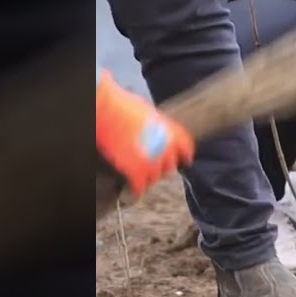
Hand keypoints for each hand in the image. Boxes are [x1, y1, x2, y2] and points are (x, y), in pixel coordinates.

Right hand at [96, 67, 193, 194]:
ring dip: (149, 177)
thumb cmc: (125, 106)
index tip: (184, 160)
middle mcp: (166, 149)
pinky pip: (139, 187)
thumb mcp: (150, 113)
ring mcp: (152, 162)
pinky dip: (136, 189)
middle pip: (170, 166)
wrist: (109, 112)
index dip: (184, 155)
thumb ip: (159, 125)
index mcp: (172, 132)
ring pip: (155, 178)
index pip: (186, 148)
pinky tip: (134, 190)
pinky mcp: (136, 171)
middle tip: (153, 165)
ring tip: (141, 175)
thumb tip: (157, 130)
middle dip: (162, 166)